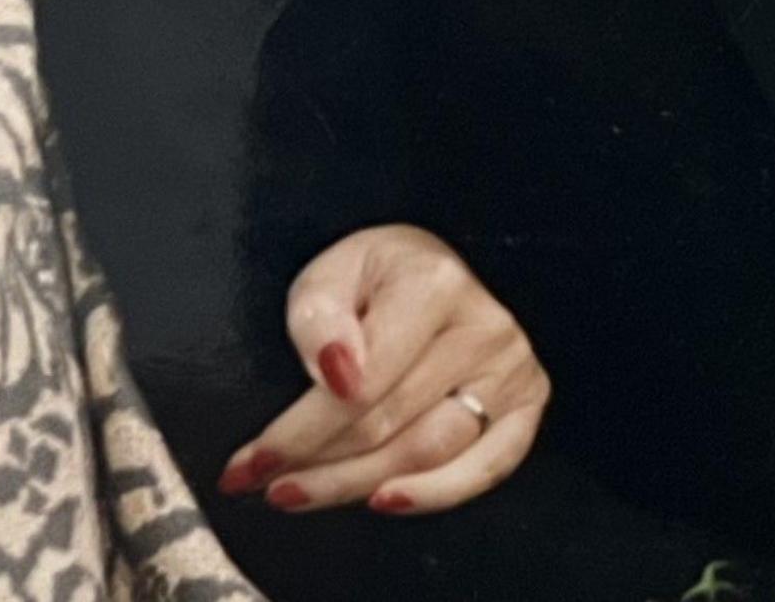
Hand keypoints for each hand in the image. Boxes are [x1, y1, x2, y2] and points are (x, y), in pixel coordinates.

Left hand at [214, 223, 550, 515]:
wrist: (431, 271)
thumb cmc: (375, 277)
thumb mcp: (329, 275)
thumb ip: (319, 319)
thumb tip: (336, 375)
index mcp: (434, 285)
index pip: (359, 387)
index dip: (299, 433)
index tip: (250, 461)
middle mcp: (484, 327)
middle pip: (387, 425)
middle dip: (315, 464)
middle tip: (262, 484)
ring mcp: (511, 369)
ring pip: (426, 454)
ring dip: (354, 485)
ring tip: (297, 494)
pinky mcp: (524, 405)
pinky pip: (487, 467)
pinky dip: (435, 495)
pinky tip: (384, 501)